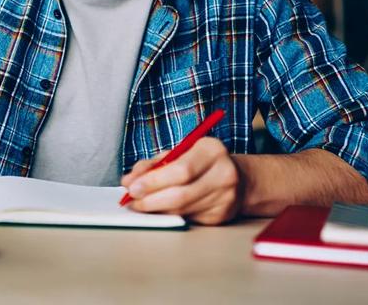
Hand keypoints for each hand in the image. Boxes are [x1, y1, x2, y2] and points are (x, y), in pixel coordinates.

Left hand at [120, 137, 241, 224]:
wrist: (238, 178)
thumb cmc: (200, 161)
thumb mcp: (179, 152)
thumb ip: (153, 164)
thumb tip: (129, 180)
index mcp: (212, 150)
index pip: (181, 170)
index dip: (153, 181)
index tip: (132, 187)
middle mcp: (223, 174)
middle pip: (181, 194)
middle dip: (151, 199)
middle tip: (131, 200)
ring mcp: (225, 198)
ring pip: (182, 209)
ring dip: (156, 209)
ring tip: (140, 205)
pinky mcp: (221, 216)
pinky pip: (188, 217)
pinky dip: (169, 214)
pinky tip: (159, 209)